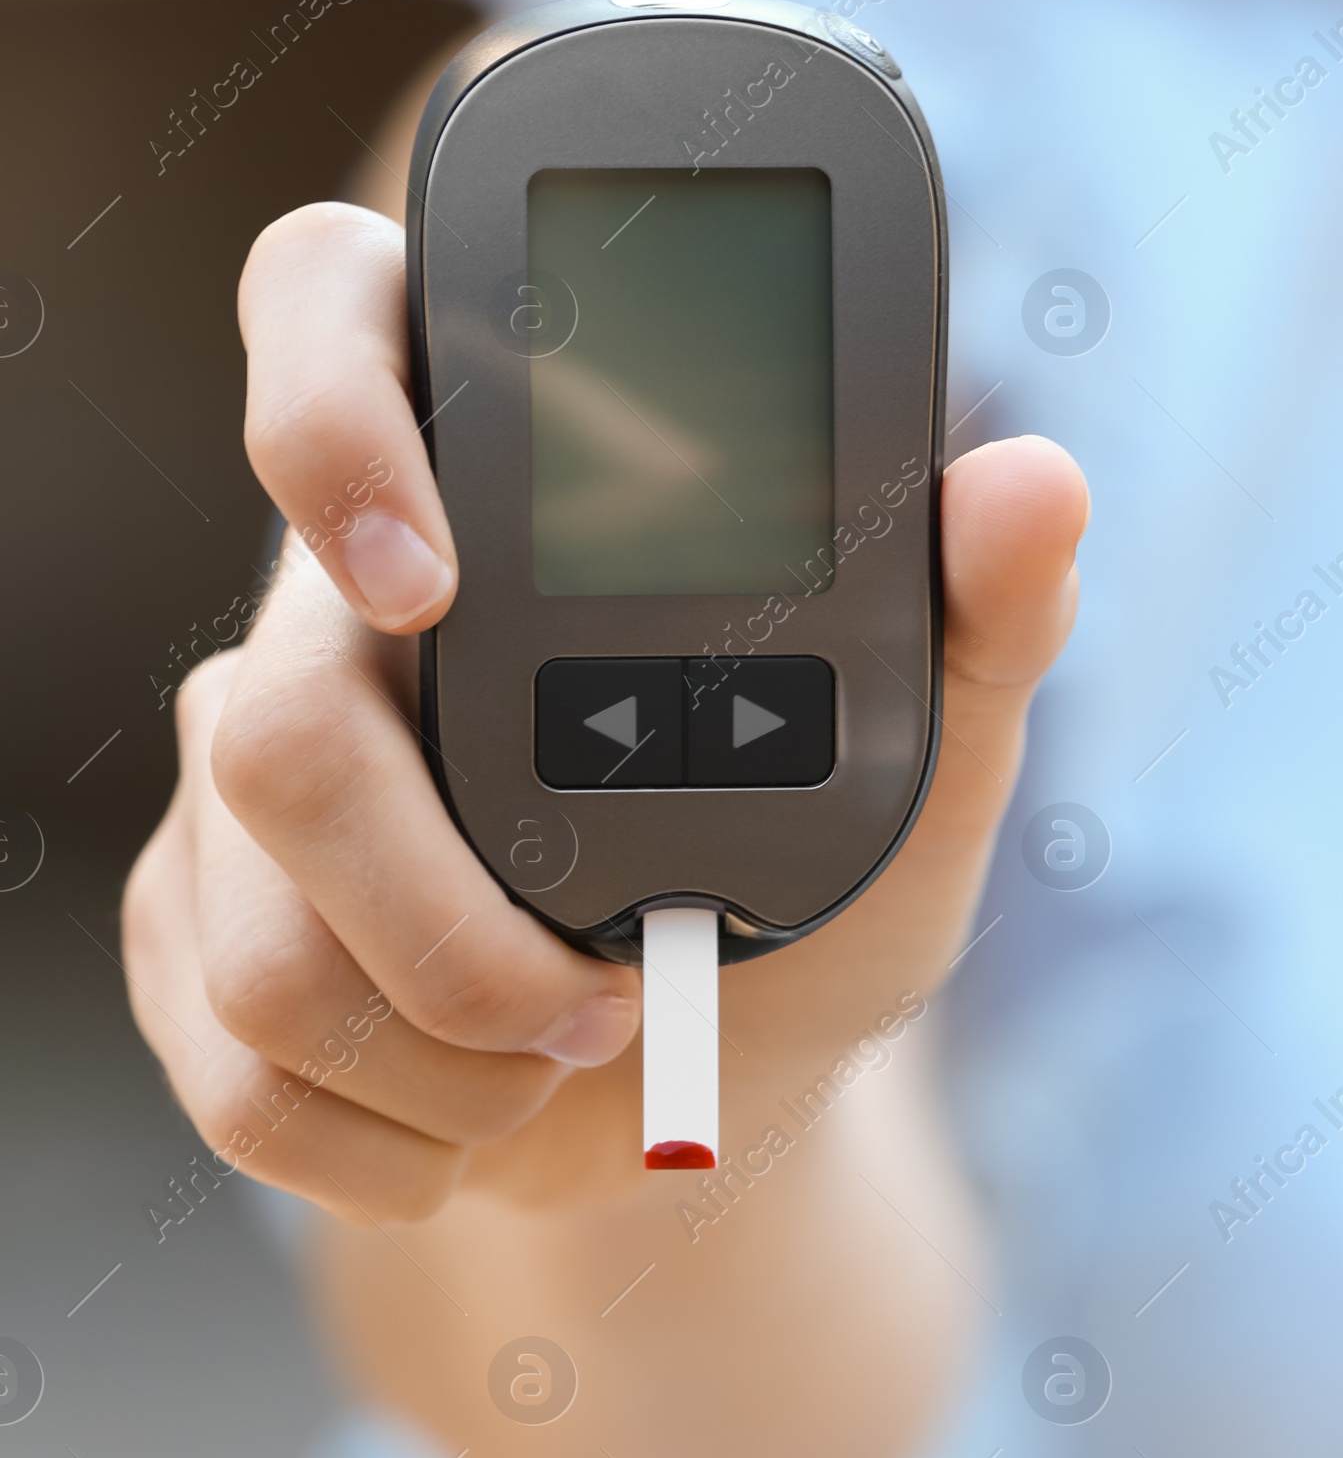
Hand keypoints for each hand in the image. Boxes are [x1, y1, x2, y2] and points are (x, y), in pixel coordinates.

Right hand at [123, 202, 1088, 1225]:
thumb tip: (1032, 484)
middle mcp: (334, 607)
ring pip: (259, 943)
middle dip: (452, 936)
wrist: (706, 1082)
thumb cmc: (809, 890)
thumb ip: (973, 621)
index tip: (429, 583)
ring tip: (566, 1059)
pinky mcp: (194, 918)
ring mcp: (241, 761)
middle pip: (272, 728)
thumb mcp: (921, 763)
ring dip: (447, 1064)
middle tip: (601, 999)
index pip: (324, 309)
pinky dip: (385, 1148)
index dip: (325, 411)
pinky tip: (472, 1126)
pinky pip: (234, 1070)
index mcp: (489, 488)